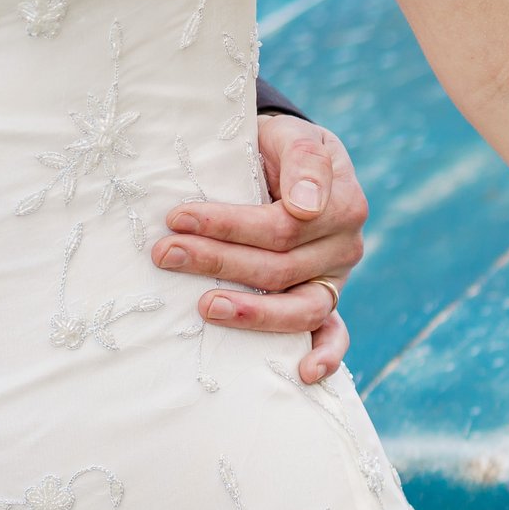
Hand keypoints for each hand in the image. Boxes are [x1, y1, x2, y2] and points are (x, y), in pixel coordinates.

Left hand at [153, 113, 368, 384]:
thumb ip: (304, 161)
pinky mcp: (324, 303)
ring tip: (204, 307)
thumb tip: (305, 207)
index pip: (283, 224)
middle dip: (219, 261)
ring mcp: (334, 280)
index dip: (229, 225)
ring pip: (300, 307)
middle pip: (282, 266)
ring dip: (252, 312)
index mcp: (343, 204)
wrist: (286, 161)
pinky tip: (303, 373)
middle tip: (164, 253)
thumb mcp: (290, 136)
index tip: (176, 217)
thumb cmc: (278, 147)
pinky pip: (333, 334)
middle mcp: (345, 247)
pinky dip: (325, 356)